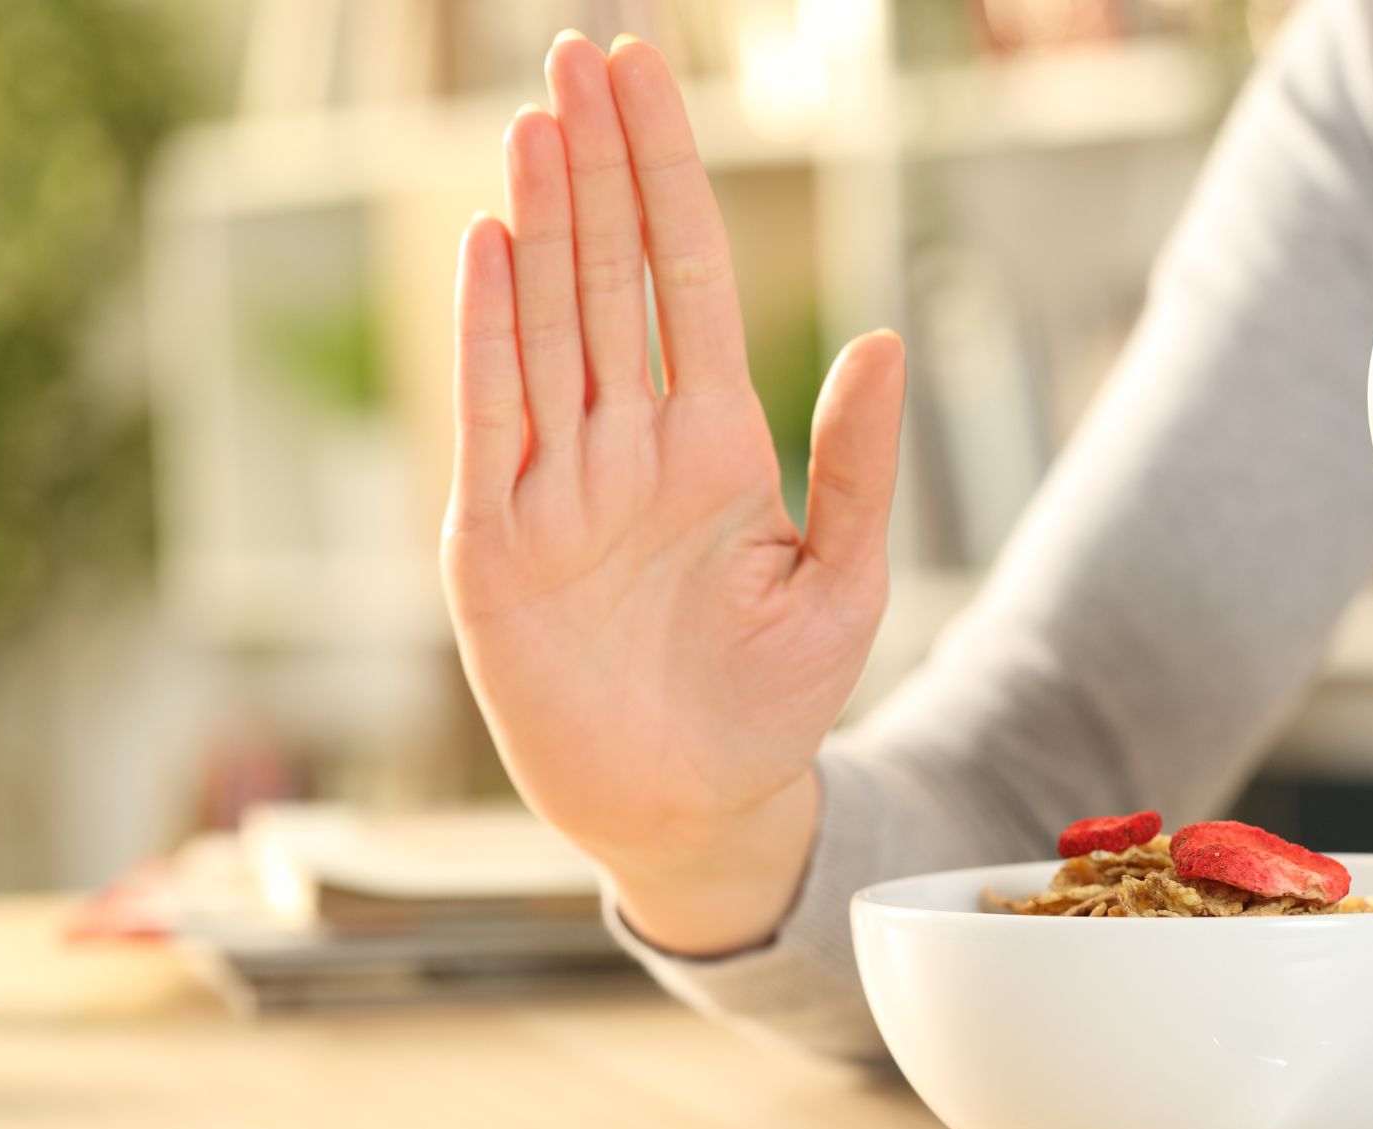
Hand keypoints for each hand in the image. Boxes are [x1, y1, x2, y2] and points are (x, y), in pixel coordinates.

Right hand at [444, 34, 904, 952]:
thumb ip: (856, 464)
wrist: (698, 809)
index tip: (651, 77)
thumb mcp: (841, 581)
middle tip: (581, 53)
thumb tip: (881, 339)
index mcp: (716, 442)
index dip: (671, 175)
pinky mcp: (496, 544)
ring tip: (536, 120)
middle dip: (597, 163)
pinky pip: (492, 417)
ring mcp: (558, 487)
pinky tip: (491, 244)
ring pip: (549, 324)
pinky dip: (490, 332)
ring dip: (541, 219)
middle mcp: (629, 445)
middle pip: (609, 275)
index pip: (690, 276)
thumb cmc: (772, 702)